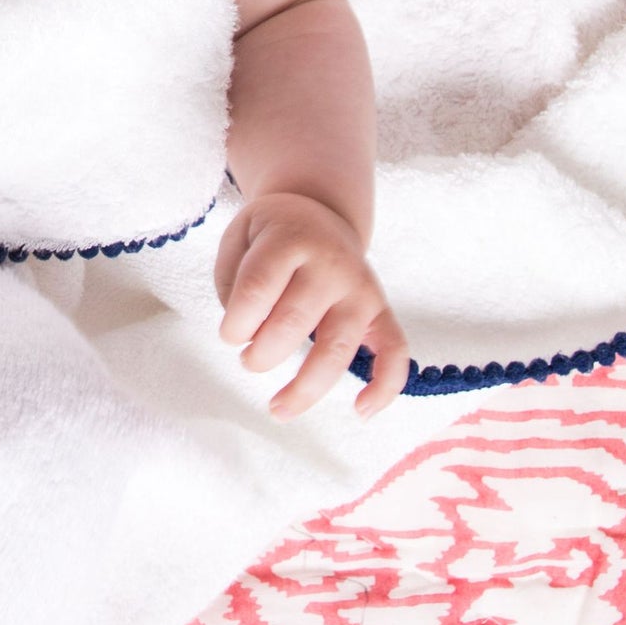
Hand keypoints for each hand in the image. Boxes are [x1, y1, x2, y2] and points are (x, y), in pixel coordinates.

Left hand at [215, 191, 410, 419]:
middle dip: (262, 354)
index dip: (237, 324)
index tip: (229, 336)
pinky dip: (384, 387)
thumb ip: (234, 284)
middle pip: (294, 321)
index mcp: (290, 239)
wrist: (319, 213)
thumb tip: (251, 338)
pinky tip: (360, 411)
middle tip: (249, 361)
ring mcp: (361, 289)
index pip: (258, 288)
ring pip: (337, 348)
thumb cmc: (271, 237)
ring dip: (305, 387)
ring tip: (278, 408)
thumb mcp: (239, 239)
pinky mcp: (382, 311)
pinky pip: (395, 352)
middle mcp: (330, 264)